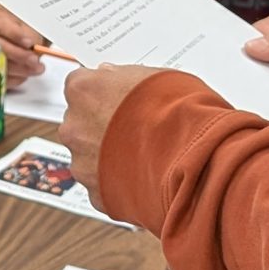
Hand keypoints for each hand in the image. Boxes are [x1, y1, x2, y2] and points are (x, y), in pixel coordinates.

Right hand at [0, 0, 45, 83]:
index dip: (15, 35)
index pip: (1, 26)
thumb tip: (35, 48)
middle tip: (35, 59)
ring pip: (0, 64)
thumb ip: (31, 34)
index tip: (30, 43)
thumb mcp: (28, 26)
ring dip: (21, 69)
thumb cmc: (21, 30)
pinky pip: (1, 78)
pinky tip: (26, 75)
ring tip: (37, 69)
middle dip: (19, 55)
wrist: (13, 38)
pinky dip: (16, 78)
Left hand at [58, 63, 167, 198]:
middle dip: (101, 126)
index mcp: (83, 90)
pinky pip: (103, 185)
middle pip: (80, 123)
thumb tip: (109, 75)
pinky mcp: (96, 194)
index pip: (79, 87)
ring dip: (108, 156)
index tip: (117, 100)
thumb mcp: (155, 76)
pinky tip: (144, 175)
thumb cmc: (179, 112)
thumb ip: (122, 76)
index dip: (102, 93)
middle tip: (134, 129)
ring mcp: (82, 163)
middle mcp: (74, 127)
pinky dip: (119, 182)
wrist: (195, 159)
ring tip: (144, 155)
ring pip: (89, 157)